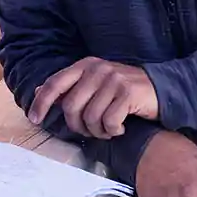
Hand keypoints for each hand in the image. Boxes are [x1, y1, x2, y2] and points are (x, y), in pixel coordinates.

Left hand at [27, 57, 158, 138]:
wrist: (160, 89)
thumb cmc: (122, 91)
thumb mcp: (93, 84)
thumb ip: (68, 88)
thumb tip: (37, 92)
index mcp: (85, 65)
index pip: (55, 83)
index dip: (41, 102)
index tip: (35, 119)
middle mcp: (97, 69)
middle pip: (71, 107)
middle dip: (78, 126)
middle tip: (90, 131)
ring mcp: (113, 80)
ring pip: (90, 118)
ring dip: (97, 131)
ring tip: (107, 129)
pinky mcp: (128, 93)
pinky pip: (109, 122)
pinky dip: (113, 131)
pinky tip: (120, 128)